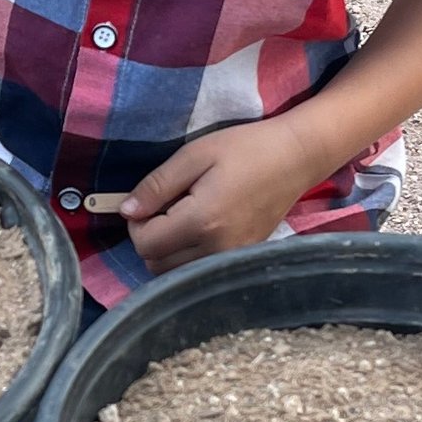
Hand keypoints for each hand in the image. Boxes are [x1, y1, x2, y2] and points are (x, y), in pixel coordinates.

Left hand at [119, 115, 343, 273]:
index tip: (149, 202)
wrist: (295, 158)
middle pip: (156, 264)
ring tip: (185, 216)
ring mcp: (231, 258)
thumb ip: (157, 185)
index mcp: (202, 222)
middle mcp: (216, 250)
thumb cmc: (245, 148)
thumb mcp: (194, 155)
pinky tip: (201, 228)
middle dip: (151, 238)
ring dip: (168, 249)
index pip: (145, 244)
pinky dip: (188, 255)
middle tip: (167, 207)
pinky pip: (198, 269)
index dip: (136, 224)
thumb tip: (125, 211)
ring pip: (175, 272)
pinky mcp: (241, 259)